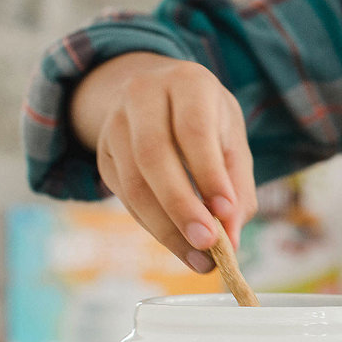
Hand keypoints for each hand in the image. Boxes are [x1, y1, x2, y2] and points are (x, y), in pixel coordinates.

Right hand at [69, 51, 257, 271]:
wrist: (159, 96)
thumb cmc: (208, 122)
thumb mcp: (232, 141)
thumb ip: (237, 187)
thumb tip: (230, 240)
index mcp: (187, 82)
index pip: (193, 129)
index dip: (209, 174)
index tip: (226, 213)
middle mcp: (143, 96)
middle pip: (154, 156)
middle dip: (182, 207)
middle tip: (208, 244)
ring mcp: (116, 125)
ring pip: (134, 183)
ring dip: (167, 228)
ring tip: (199, 259)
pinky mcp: (104, 155)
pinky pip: (126, 198)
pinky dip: (154, 227)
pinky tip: (180, 246)